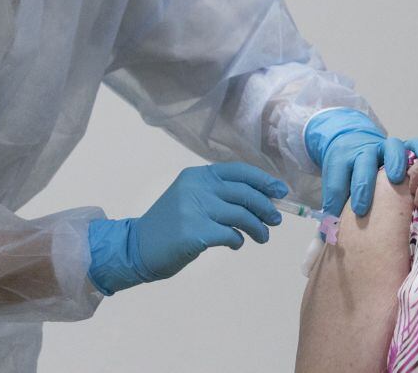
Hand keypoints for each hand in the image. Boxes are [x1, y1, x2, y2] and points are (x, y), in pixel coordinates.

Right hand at [87, 162, 286, 294]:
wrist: (137, 246)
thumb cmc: (170, 225)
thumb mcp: (191, 198)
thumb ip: (219, 194)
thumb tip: (261, 199)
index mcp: (197, 175)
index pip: (239, 171)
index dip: (263, 180)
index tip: (280, 191)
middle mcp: (197, 188)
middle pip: (245, 193)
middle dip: (265, 207)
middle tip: (275, 220)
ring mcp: (195, 209)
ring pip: (241, 215)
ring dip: (257, 228)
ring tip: (262, 237)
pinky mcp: (195, 233)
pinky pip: (230, 235)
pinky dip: (238, 240)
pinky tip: (235, 244)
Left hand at [305, 108, 417, 216]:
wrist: (352, 140)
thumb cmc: (346, 168)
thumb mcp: (334, 180)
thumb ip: (333, 203)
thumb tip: (329, 234)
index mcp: (343, 159)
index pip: (336, 178)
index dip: (334, 200)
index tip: (335, 219)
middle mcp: (365, 151)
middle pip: (364, 163)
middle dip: (362, 185)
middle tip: (362, 209)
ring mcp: (384, 147)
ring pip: (391, 148)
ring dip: (394, 162)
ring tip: (398, 179)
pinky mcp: (402, 146)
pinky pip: (414, 144)